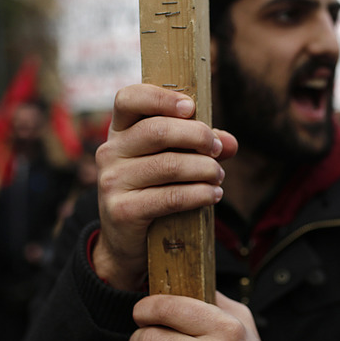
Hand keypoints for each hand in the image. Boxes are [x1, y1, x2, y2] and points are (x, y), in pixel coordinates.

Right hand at [92, 85, 237, 290]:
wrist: (125, 242)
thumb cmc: (153, 191)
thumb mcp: (171, 161)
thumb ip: (198, 146)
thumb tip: (230, 142)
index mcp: (119, 131)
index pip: (129, 98)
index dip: (161, 97)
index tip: (191, 108)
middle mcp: (109, 152)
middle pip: (157, 131)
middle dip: (197, 137)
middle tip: (217, 149)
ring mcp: (112, 182)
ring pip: (169, 165)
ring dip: (204, 169)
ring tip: (218, 176)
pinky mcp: (122, 211)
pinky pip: (171, 197)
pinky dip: (199, 194)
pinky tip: (213, 194)